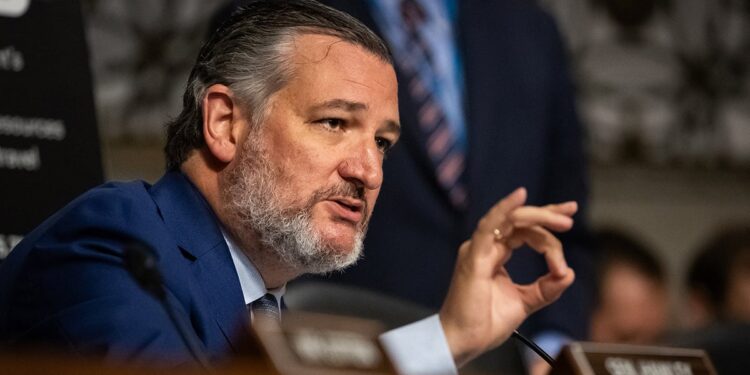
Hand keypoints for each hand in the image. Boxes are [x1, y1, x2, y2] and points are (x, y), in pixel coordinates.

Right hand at [438, 187, 576, 365]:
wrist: (466, 341)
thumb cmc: (485, 323)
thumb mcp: (525, 302)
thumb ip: (546, 288)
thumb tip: (568, 273)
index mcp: (495, 254)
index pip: (525, 230)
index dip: (548, 229)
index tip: (566, 246)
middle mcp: (485, 247)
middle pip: (519, 220)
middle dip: (548, 215)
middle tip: (570, 216)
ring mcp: (478, 249)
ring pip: (510, 219)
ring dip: (538, 215)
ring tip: (563, 219)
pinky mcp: (474, 257)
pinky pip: (489, 227)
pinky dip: (505, 210)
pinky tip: (520, 197)